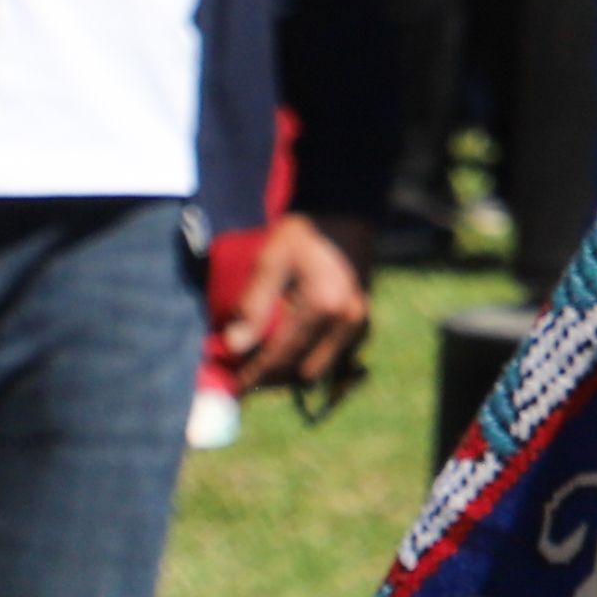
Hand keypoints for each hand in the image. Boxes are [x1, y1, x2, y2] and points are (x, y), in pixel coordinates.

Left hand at [223, 211, 368, 391]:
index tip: (232, 386)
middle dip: (273, 376)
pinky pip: (335, 354)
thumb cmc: (304, 233)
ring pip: (321, 366)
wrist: (345, 210)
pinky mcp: (363, 318)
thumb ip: (253, 304)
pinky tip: (293, 347)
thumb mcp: (272, 261)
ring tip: (266, 361)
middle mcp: (346, 319)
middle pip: (302, 370)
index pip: (281, 354)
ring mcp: (359, 320)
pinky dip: (311, 358)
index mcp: (323, 304)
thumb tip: (235, 347)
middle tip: (247, 372)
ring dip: (292, 370)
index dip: (253, 373)